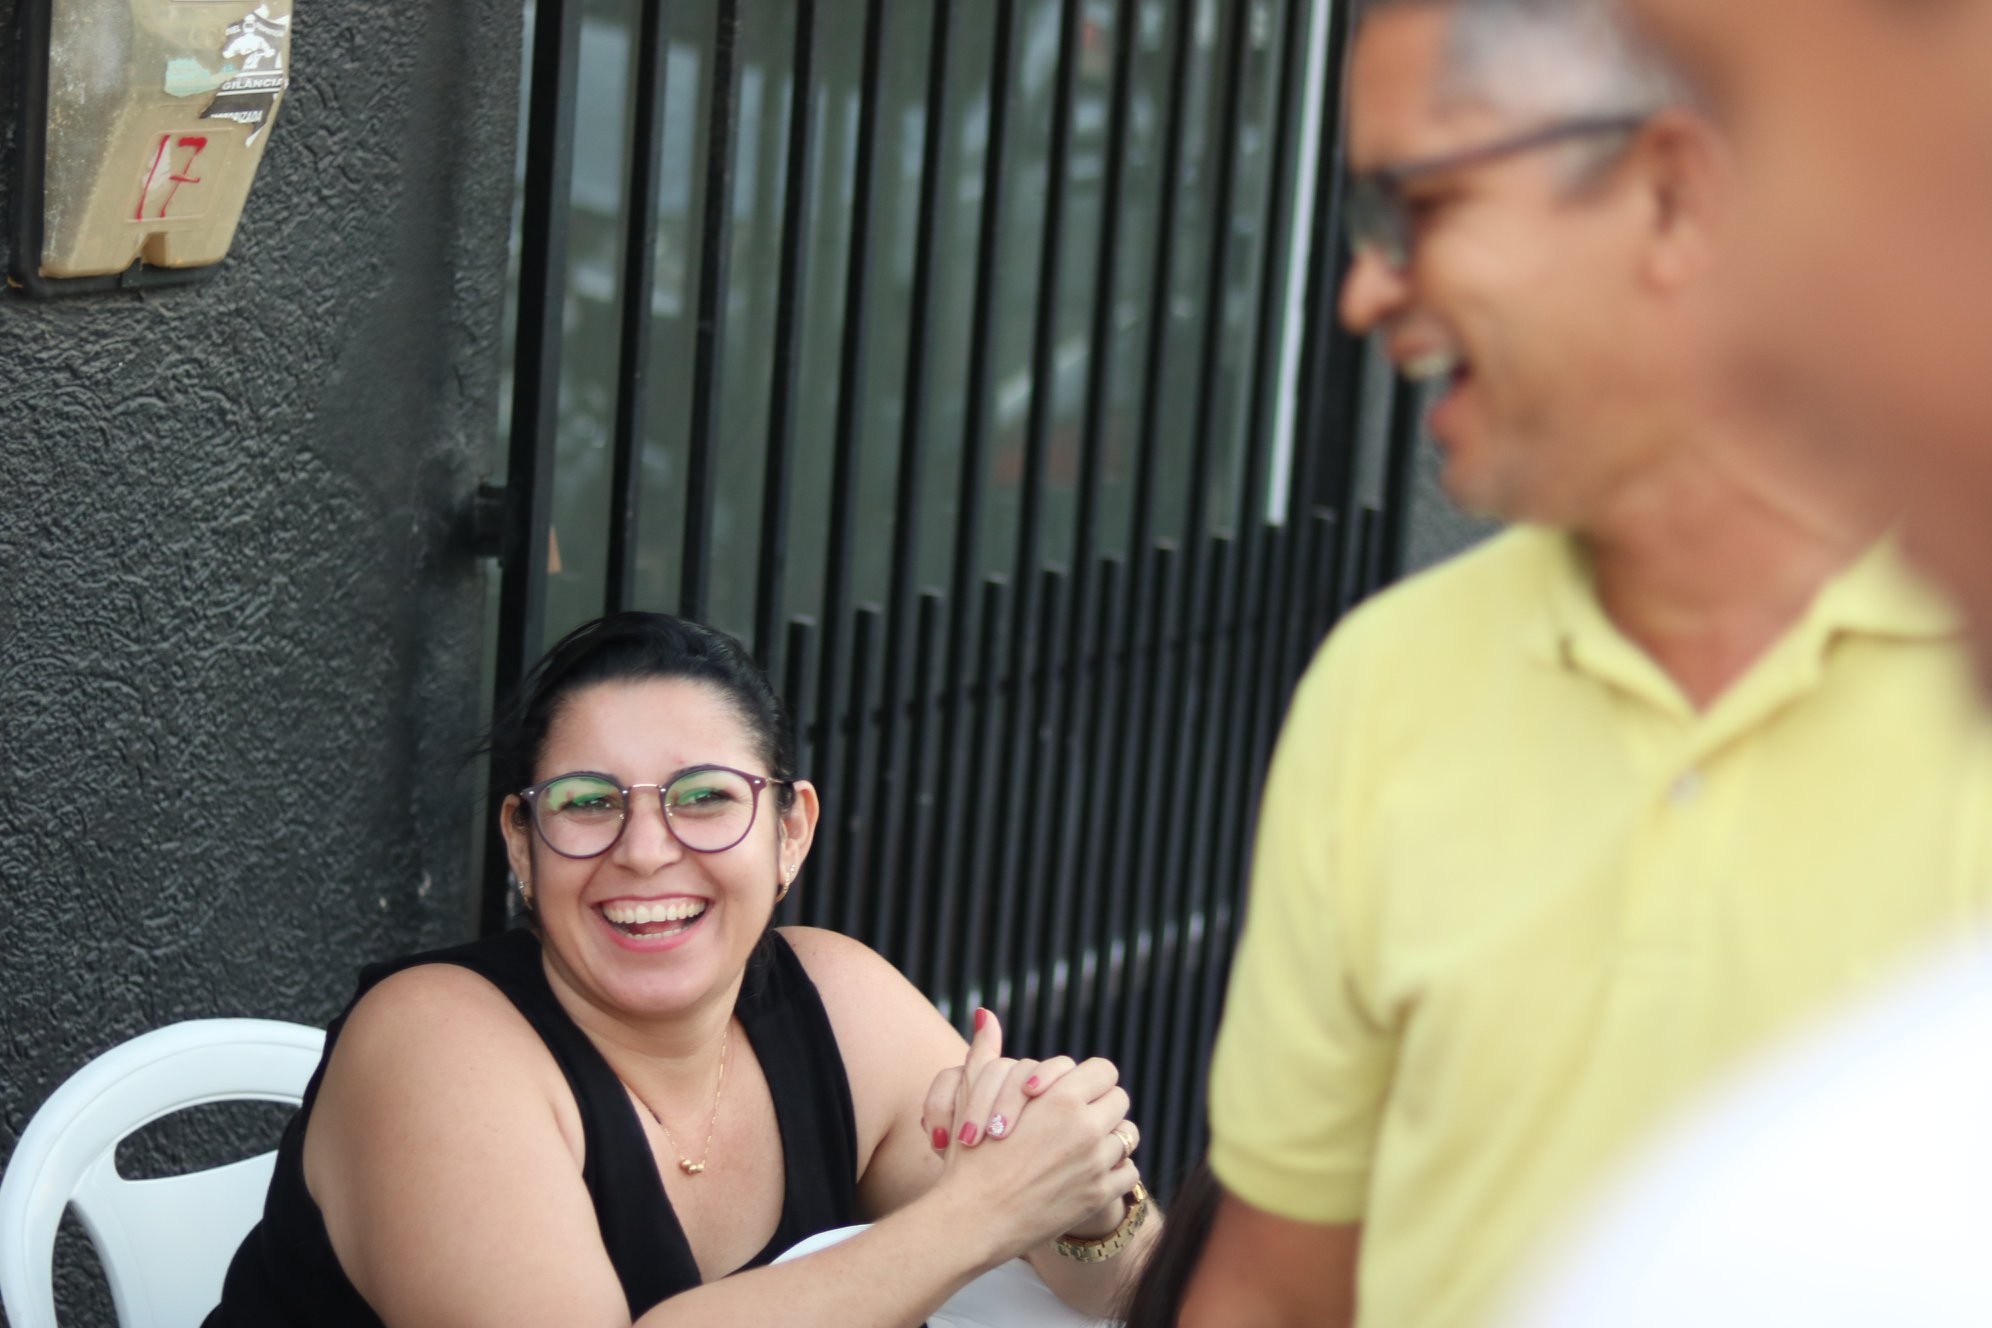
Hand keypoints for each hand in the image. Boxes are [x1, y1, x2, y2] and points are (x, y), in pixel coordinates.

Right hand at [923, 1009, 1141, 1255]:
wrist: (972, 1219)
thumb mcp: (975, 1097)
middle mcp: (1086, 1128)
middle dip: (1100, 1106)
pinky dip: (1114, 1172)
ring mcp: (1097, 1164)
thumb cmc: (969, 1156)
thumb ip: (986, 1053)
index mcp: (1061, 1098)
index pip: (1103, 1071)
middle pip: (1119, 1100)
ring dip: (1109, 1138)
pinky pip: (1129, 1173)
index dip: (1089, 1079)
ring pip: (1127, 1136)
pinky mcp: (1100, 1195)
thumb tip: (985, 1015)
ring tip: (1082, 1147)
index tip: (1074, 1090)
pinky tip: (1088, 1173)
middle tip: (1079, 1118)